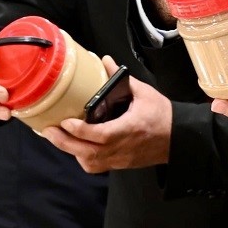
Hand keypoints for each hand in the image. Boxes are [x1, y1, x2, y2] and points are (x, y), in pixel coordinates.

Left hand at [43, 72, 173, 172]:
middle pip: (89, 153)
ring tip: (57, 137)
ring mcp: (121, 159)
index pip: (101, 135)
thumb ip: (121, 79)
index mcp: (130, 129)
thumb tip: (104, 61)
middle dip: (65, 143)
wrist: (179, 138)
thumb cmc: (163, 115)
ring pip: (90, 162)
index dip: (81, 131)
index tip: (66, 121)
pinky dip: (83, 158)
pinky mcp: (121, 164)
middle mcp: (123, 147)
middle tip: (48, 131)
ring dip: (71, 151)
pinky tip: (76, 147)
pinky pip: (97, 166)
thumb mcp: (144, 93)